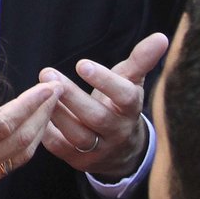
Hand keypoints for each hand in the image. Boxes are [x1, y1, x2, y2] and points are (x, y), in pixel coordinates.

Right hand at [0, 81, 62, 187]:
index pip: (6, 122)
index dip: (29, 103)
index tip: (48, 86)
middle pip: (20, 137)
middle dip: (43, 111)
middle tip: (58, 89)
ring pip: (20, 153)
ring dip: (40, 127)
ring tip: (51, 104)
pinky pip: (11, 164)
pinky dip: (28, 145)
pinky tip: (35, 132)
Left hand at [39, 32, 168, 180]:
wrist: (122, 150)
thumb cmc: (121, 104)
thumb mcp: (132, 81)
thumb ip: (142, 59)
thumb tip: (162, 37)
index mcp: (131, 109)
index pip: (125, 96)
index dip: (105, 81)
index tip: (82, 64)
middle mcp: (118, 132)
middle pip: (96, 116)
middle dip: (71, 95)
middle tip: (47, 74)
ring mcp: (100, 150)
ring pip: (78, 135)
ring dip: (57, 112)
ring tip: (39, 91)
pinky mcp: (81, 161)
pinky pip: (62, 148)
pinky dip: (48, 131)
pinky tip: (37, 112)